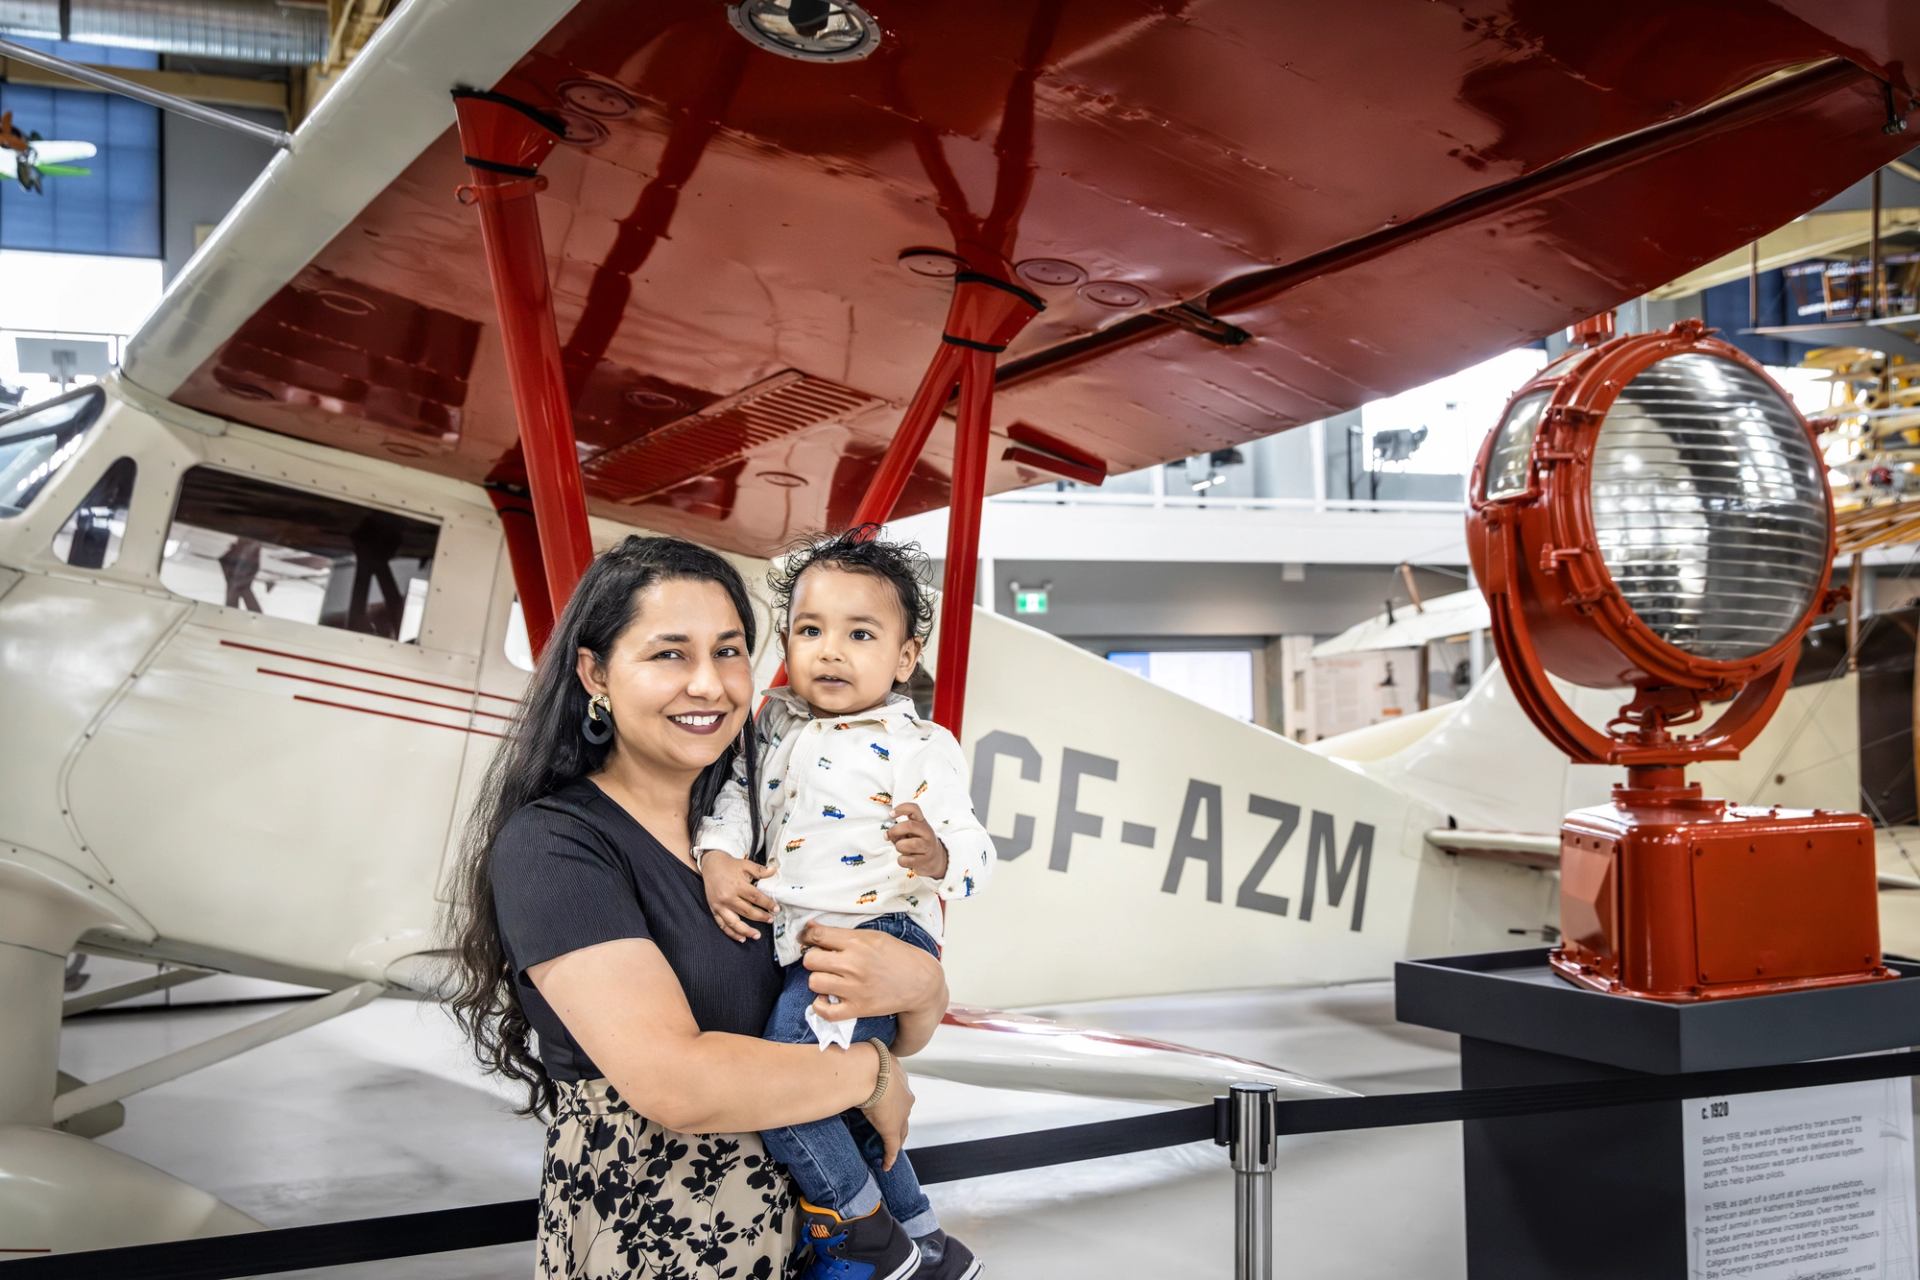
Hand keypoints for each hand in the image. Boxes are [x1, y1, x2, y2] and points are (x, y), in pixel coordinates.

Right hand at [701, 851, 776, 943]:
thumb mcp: (746, 865)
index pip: (756, 898)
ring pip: (734, 922)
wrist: (711, 864)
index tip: (776, 909)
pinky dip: (731, 933)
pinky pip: (722, 925)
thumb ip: (760, 870)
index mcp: (737, 885)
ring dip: (746, 931)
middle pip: (747, 911)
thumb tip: (774, 870)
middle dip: (761, 917)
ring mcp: (720, 905)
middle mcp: (728, 897)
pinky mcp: (714, 909)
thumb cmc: (730, 865)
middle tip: (770, 920)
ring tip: (757, 935)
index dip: (767, 904)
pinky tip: (741, 938)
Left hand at [799, 922, 943, 1022]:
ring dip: (818, 980)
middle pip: (810, 960)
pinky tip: (827, 998)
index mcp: (857, 942)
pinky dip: (821, 1006)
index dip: (807, 936)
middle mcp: (853, 964)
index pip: (816, 935)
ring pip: (814, 982)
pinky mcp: (858, 1008)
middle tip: (824, 961)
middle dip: (814, 958)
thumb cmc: (897, 955)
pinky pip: (825, 1011)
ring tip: (829, 978)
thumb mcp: (873, 935)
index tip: (809, 939)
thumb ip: (842, 933)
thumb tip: (810, 927)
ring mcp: (854, 988)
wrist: (920, 982)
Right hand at [860, 1050, 914, 1170]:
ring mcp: (900, 1114)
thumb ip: (861, 1065)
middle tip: (893, 1131)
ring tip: (889, 1147)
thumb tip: (845, 1063)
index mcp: (899, 1078)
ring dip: (896, 1139)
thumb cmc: (866, 1060)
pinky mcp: (892, 1129)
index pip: (899, 1095)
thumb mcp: (867, 1060)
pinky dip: (889, 1156)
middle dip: (900, 1123)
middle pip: (904, 1115)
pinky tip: (886, 1165)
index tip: (888, 1107)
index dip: (894, 1103)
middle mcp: (905, 1096)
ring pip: (901, 1131)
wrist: (871, 1070)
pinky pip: (892, 1147)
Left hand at [886, 803, 947, 879]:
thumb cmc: (918, 843)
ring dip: (899, 846)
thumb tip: (887, 834)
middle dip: (895, 830)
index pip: (914, 809)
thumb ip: (898, 832)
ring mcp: (927, 846)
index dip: (901, 809)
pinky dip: (901, 860)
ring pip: (908, 844)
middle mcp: (926, 832)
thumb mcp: (910, 833)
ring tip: (901, 848)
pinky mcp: (925, 860)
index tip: (891, 814)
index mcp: (922, 822)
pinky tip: (905, 858)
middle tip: (889, 835)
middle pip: (910, 825)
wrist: (935, 858)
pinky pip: (906, 860)